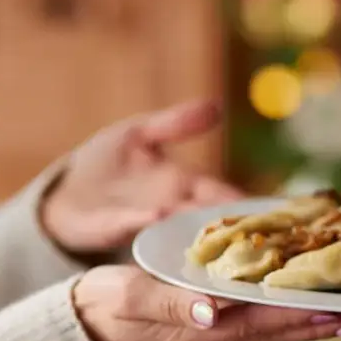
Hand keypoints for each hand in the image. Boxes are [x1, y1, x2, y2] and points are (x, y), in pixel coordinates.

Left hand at [41, 100, 243, 253]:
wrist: (61, 194)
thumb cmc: (104, 164)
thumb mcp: (140, 134)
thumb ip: (177, 124)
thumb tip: (216, 106)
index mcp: (183, 185)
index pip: (223, 195)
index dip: (248, 203)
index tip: (279, 210)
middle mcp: (169, 208)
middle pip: (207, 218)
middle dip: (232, 227)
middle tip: (263, 233)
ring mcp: (142, 221)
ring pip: (176, 229)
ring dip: (194, 231)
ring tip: (218, 231)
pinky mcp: (110, 226)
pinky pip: (129, 223)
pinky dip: (143, 220)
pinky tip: (158, 215)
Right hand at [73, 265, 340, 340]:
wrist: (82, 325)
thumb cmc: (104, 303)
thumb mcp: (131, 298)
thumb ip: (171, 304)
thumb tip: (213, 311)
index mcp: (198, 336)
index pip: (261, 323)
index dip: (301, 315)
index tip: (339, 307)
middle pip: (277, 332)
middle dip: (320, 322)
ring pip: (271, 333)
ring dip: (310, 323)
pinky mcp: (209, 337)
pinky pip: (256, 328)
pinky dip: (286, 318)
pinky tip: (305, 307)